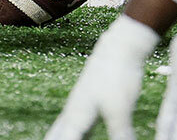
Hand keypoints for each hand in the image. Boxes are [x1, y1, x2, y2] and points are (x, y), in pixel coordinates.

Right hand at [44, 15, 159, 139]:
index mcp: (76, 117)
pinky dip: (72, 134)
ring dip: (58, 139)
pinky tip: (81, 134)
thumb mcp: (121, 111)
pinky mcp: (89, 101)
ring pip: (63, 130)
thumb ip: (120, 136)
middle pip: (55, 137)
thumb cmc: (118, 76)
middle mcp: (73, 112)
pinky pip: (76, 124)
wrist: (120, 46)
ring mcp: (80, 105)